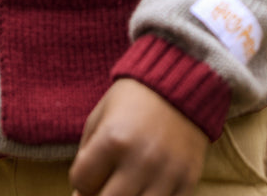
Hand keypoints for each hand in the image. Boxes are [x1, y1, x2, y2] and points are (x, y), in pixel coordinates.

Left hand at [69, 79, 208, 195]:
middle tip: (104, 185)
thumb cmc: (134, 99)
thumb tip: (80, 195)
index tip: (89, 174)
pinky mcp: (187, 181)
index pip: (82, 183)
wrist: (181, 83)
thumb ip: (85, 155)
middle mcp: (140, 160)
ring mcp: (166, 174)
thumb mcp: (101, 116)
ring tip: (125, 186)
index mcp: (113, 139)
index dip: (81, 182)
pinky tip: (145, 189)